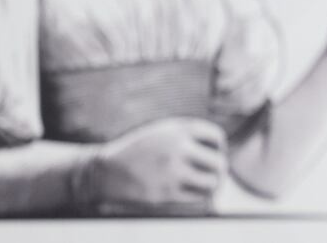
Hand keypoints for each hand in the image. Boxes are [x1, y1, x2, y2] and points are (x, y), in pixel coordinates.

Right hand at [89, 117, 226, 215]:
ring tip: (212, 183)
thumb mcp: (163, 131)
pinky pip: (197, 197)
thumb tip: (220, 149)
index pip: (216, 137)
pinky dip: (202, 195)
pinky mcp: (165, 193)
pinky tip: (197, 192)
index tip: (213, 152)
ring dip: (215, 183)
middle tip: (217, 172)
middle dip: (220, 167)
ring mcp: (172, 172)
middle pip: (218, 161)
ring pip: (212, 182)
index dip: (219, 146)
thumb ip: (188, 135)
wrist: (106, 171)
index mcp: (178, 129)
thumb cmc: (140, 150)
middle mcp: (177, 149)